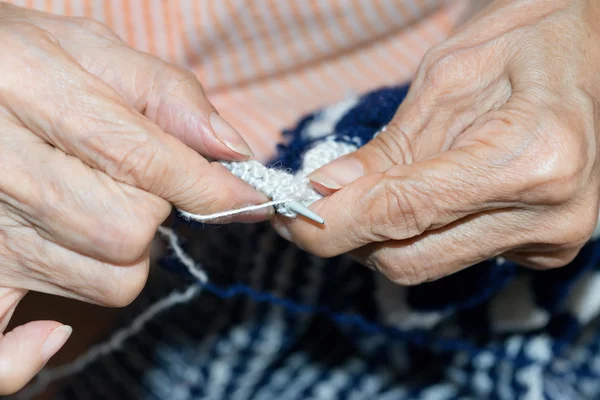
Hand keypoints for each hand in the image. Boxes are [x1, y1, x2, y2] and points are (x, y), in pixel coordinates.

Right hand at [0, 3, 267, 392]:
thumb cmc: (21, 62)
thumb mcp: (90, 49)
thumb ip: (166, 93)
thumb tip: (231, 148)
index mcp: (33, 93)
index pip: (145, 160)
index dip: (211, 189)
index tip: (252, 200)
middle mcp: (3, 169)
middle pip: (128, 233)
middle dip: (156, 211)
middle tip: (135, 182)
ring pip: (106, 279)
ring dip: (124, 254)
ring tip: (94, 210)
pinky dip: (28, 354)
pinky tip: (49, 329)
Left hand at [274, 0, 599, 284]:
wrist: (582, 50)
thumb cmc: (521, 41)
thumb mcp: (446, 79)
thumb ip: (389, 148)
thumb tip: (327, 191)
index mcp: (532, 159)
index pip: (405, 213)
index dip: (334, 221)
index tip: (287, 217)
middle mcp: (550, 215)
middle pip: (409, 257)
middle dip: (346, 235)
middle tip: (308, 205)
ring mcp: (549, 240)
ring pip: (424, 264)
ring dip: (374, 238)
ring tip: (352, 197)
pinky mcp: (538, 248)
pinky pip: (449, 256)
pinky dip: (411, 235)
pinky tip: (405, 199)